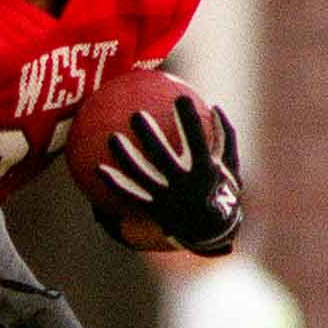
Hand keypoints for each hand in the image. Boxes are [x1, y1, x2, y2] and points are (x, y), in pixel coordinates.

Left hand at [101, 97, 241, 255]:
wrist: (211, 231)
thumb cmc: (220, 189)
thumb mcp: (231, 164)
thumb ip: (225, 135)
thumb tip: (216, 105)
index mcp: (206, 169)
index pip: (197, 138)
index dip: (190, 118)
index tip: (180, 96)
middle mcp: (184, 183)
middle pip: (162, 155)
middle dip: (149, 134)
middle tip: (136, 114)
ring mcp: (167, 197)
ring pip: (140, 175)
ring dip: (125, 157)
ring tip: (111, 137)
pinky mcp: (153, 209)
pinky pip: (129, 195)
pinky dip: (113, 183)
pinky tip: (96, 168)